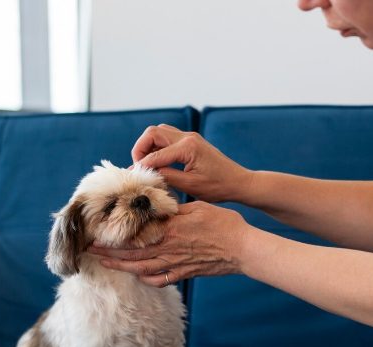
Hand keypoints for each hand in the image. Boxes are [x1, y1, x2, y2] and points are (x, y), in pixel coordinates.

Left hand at [87, 201, 249, 286]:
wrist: (243, 249)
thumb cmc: (224, 224)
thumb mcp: (197, 207)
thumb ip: (174, 209)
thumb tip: (156, 205)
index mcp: (169, 230)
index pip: (134, 235)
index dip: (113, 236)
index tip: (96, 234)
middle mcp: (168, 249)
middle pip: (131, 254)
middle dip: (108, 253)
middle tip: (90, 251)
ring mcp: (175, 264)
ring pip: (141, 268)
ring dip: (121, 266)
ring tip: (105, 264)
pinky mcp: (184, 274)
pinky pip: (160, 280)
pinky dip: (146, 279)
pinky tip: (138, 276)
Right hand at [132, 124, 253, 202]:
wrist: (238, 182)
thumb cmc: (218, 187)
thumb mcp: (190, 186)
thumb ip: (166, 177)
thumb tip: (145, 173)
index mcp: (188, 147)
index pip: (155, 154)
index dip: (142, 166)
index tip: (134, 178)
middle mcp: (188, 137)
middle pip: (152, 133)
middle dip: (140, 149)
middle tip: (139, 167)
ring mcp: (190, 137)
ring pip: (159, 132)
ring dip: (148, 146)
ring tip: (147, 166)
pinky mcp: (191, 141)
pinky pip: (168, 138)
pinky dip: (158, 147)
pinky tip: (158, 163)